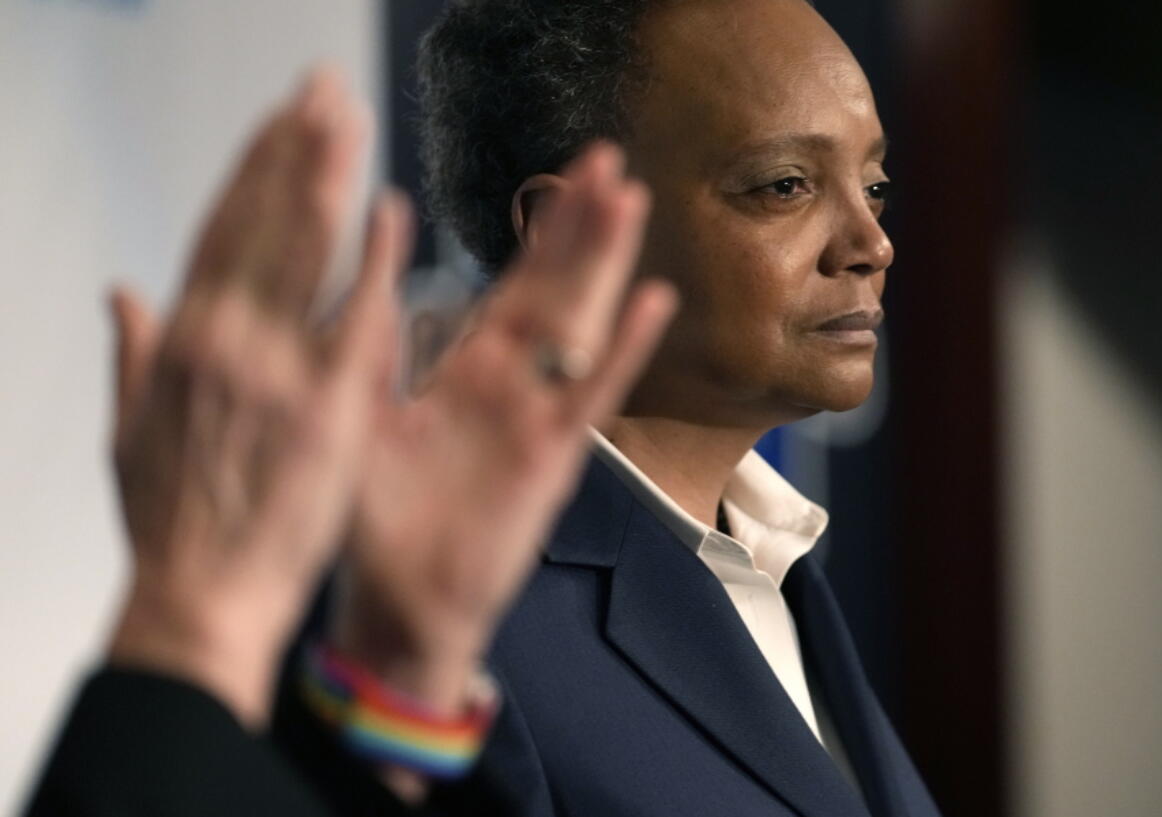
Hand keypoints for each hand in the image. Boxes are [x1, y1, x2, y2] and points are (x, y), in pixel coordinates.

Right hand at [106, 68, 407, 726]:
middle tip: (322, 91)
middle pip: (262, 222)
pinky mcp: (328, 407)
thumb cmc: (170, 523)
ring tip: (347, 118)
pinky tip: (390, 210)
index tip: (277, 123)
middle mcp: (224, 340)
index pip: (219, 230)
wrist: (202, 599)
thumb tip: (122, 293)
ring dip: (326, 175)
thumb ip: (132, 352)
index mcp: (181, 340)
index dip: (251, 170)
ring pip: (302, 251)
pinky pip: (356, 319)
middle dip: (292, 148)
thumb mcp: (129, 432)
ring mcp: (277, 368)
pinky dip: (375, 261)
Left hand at [333, 145, 676, 711]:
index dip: (540, 233)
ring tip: (630, 198)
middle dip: (581, 225)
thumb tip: (365, 273)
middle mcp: (509, 386)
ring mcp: (536, 418)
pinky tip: (653, 300)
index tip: (565, 176)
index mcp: (465, 373)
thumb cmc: (376, 522)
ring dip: (603, 263)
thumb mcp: (361, 418)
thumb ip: (371, 346)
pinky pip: (591, 394)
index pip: (511, 285)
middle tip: (609, 158)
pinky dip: (621, 349)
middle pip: (555, 289)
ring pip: (577, 325)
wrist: (399, 604)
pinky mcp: (552, 457)